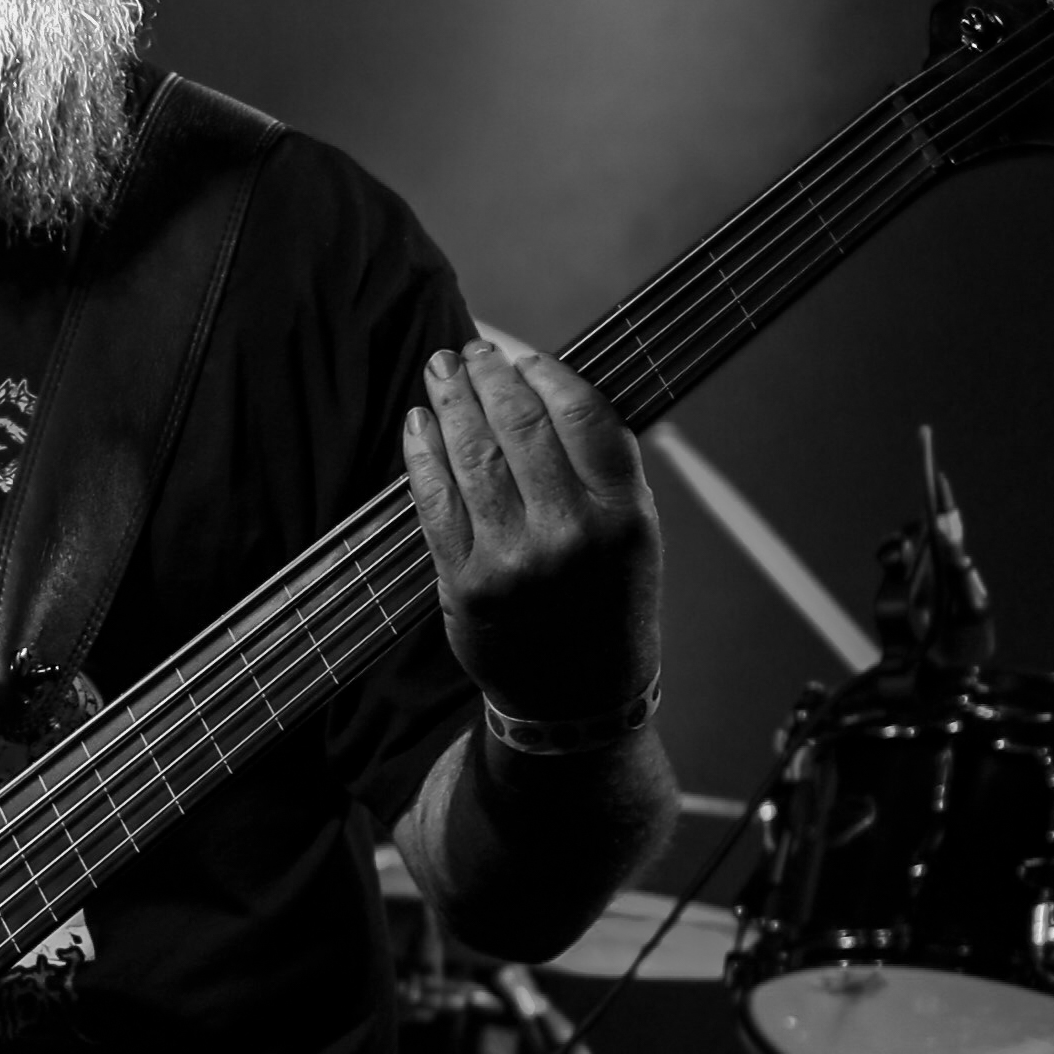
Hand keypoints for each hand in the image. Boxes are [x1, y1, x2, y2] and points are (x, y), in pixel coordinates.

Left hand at [402, 334, 660, 733]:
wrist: (578, 701)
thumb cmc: (606, 603)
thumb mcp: (634, 537)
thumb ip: (601, 469)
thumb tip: (545, 386)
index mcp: (624, 516)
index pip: (583, 417)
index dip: (548, 375)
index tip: (524, 358)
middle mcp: (571, 536)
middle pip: (522, 427)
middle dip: (490, 377)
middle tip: (472, 352)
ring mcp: (514, 562)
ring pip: (474, 457)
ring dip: (451, 404)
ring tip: (441, 373)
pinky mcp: (465, 585)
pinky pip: (435, 503)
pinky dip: (423, 456)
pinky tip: (419, 427)